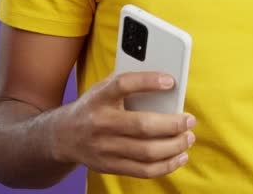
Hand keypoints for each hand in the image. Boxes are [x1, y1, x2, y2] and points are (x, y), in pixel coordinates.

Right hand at [52, 71, 195, 177]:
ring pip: (147, 152)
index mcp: (99, 97)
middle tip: (190, 120)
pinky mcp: (109, 166)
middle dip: (173, 124)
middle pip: (142, 125)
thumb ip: (129, 86)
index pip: (123, 85)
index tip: (170, 81)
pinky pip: (144, 171)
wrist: (63, 135)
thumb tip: (167, 85)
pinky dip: (167, 165)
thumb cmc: (94, 106)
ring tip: (188, 138)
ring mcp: (104, 148)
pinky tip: (179, 157)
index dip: (148, 81)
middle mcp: (100, 123)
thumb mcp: (103, 89)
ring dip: (175, 146)